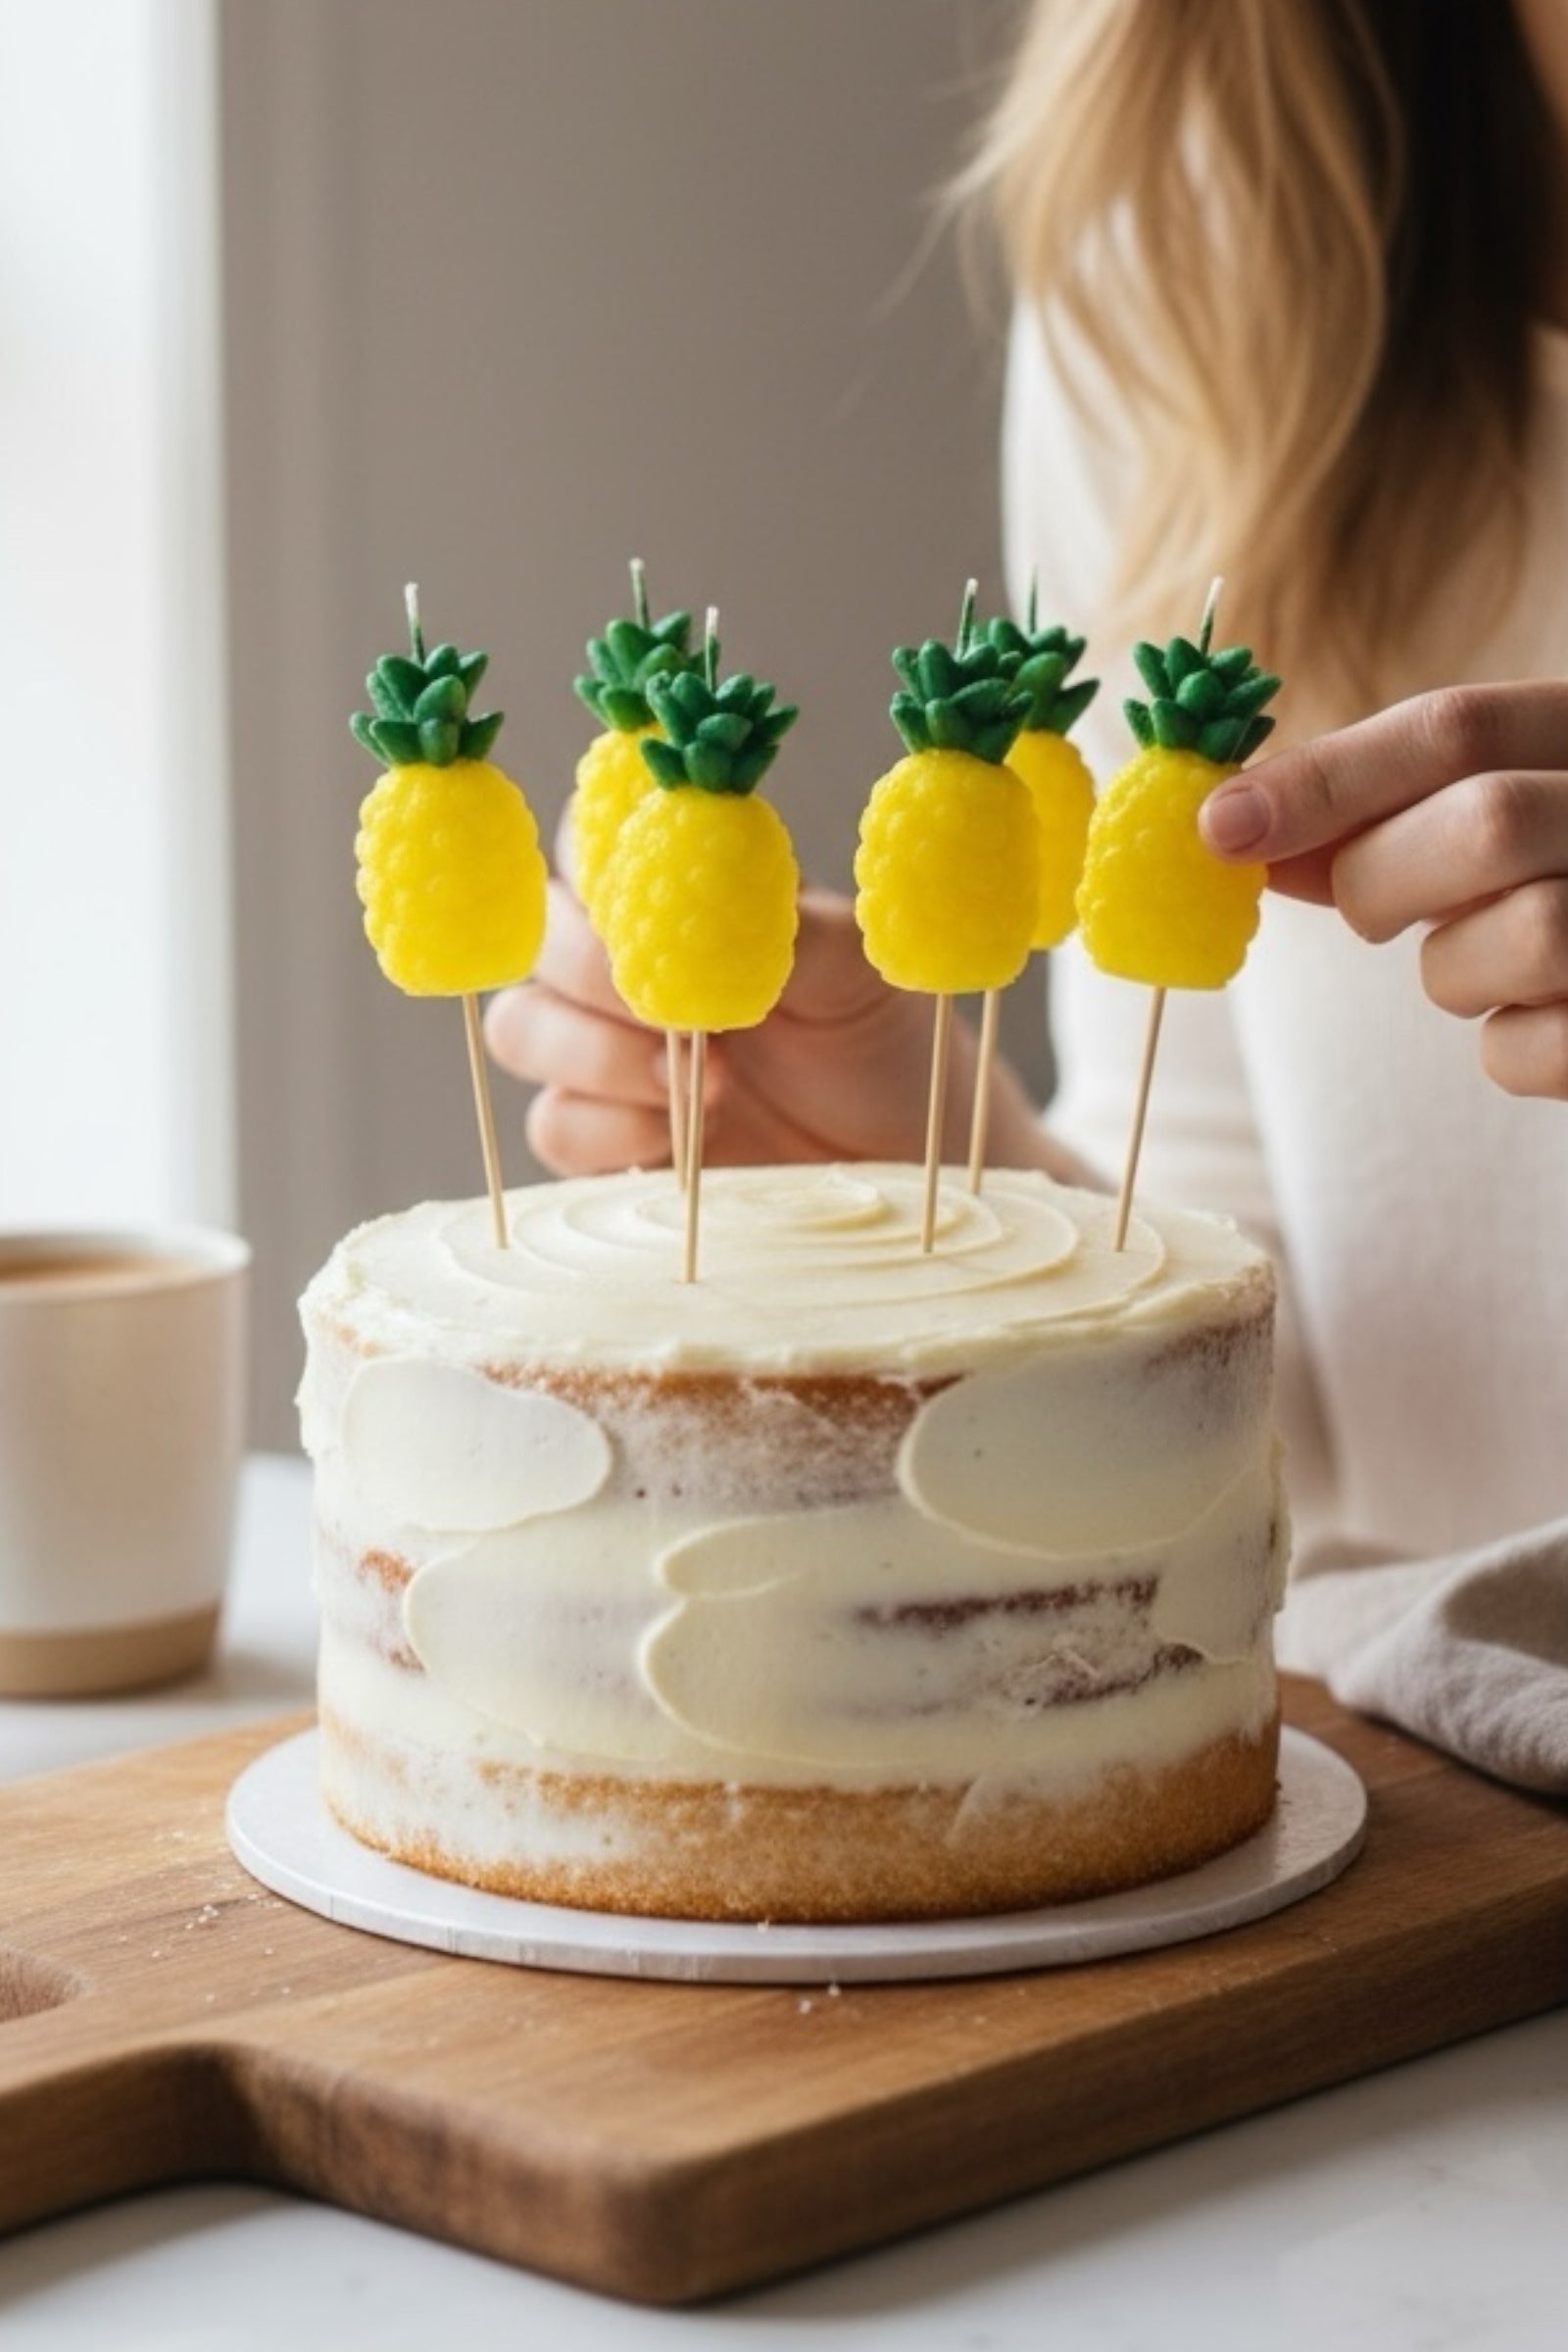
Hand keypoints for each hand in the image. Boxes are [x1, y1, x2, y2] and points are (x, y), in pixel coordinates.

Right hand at [485, 880, 1064, 1175]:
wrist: (898, 1144)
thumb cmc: (875, 1033)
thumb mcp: (853, 967)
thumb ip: (782, 927)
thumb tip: (720, 903)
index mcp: (670, 897)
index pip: (585, 846)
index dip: (595, 870)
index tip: (648, 912)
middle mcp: (619, 966)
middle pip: (537, 940)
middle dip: (594, 974)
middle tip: (677, 1016)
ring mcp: (601, 1051)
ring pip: (521, 1029)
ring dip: (596, 1055)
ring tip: (697, 1083)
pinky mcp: (604, 1136)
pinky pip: (555, 1125)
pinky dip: (609, 1129)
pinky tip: (681, 1134)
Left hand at [1199, 683, 1567, 1099]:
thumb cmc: (1564, 868)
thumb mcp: (1503, 804)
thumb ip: (1391, 806)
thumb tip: (1237, 831)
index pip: (1456, 726)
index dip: (1326, 777)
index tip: (1220, 827)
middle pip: (1485, 822)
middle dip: (1386, 876)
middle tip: (1376, 904)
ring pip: (1520, 937)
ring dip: (1457, 969)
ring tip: (1489, 958)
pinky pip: (1530, 1051)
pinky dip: (1510, 1047)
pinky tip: (1546, 1016)